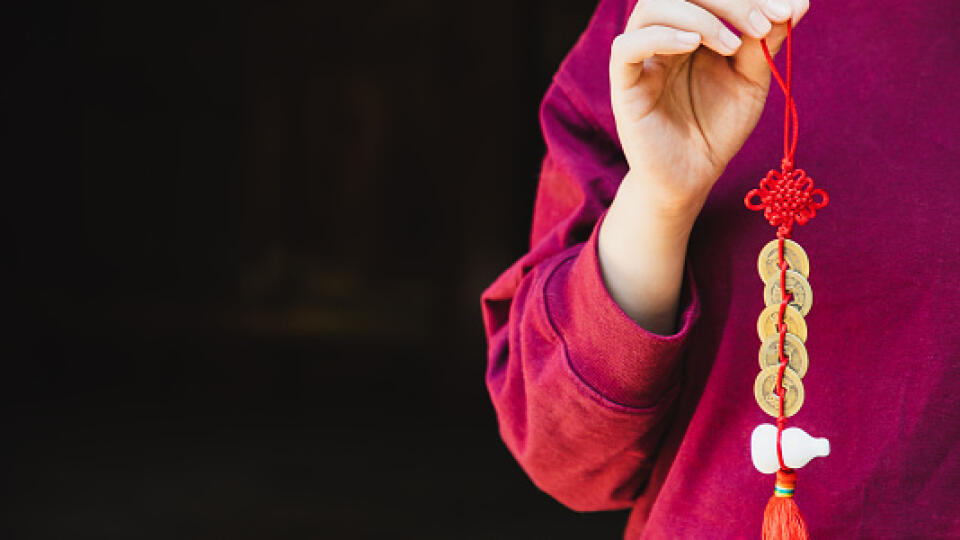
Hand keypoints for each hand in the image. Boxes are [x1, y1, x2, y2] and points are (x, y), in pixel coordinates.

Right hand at [610, 0, 809, 214]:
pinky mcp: (625, 86)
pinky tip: (692, 46)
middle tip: (762, 25)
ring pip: (652, 6)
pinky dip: (659, 36)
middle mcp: (664, 36)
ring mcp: (642, 59)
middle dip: (730, 0)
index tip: (785, 10)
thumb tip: (798, 3)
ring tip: (732, 44)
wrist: (693, 177)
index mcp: (691, 29)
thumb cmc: (718, 128)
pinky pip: (626, 48)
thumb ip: (766, 42)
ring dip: (699, 16)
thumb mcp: (751, 81)